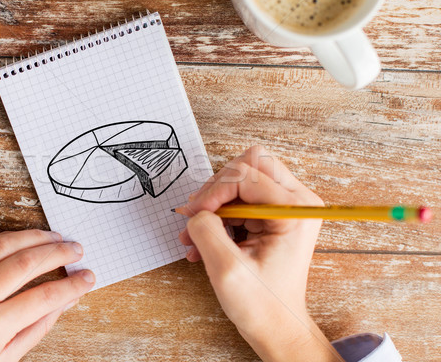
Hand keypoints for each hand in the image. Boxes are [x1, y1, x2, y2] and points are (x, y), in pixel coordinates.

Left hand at [0, 230, 94, 361]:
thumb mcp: (1, 360)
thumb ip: (36, 328)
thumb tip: (66, 300)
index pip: (45, 297)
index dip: (73, 284)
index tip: (88, 277)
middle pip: (27, 262)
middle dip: (59, 253)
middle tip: (77, 250)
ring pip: (2, 244)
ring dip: (34, 237)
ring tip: (54, 238)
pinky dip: (3, 239)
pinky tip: (20, 240)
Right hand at [178, 146, 340, 361]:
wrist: (276, 327)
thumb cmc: (262, 306)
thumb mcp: (227, 269)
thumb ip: (206, 230)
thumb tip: (195, 210)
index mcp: (295, 211)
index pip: (247, 175)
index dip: (214, 191)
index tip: (193, 215)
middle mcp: (297, 202)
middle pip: (249, 165)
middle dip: (216, 188)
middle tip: (197, 216)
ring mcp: (286, 207)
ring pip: (241, 179)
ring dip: (213, 204)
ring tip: (194, 235)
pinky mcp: (274, 216)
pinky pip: (240, 199)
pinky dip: (218, 216)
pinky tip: (202, 241)